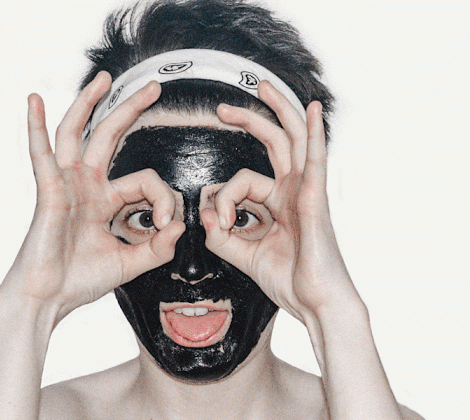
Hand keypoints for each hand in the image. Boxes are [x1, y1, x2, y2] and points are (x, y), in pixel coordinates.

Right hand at [0, 72, 184, 321]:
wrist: (50, 299)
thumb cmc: (80, 280)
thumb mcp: (130, 262)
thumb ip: (158, 247)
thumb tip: (178, 226)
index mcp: (106, 200)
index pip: (145, 180)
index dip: (163, 198)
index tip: (166, 223)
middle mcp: (87, 186)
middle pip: (110, 135)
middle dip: (131, 108)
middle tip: (153, 88)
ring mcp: (67, 184)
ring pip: (77, 132)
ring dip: (89, 103)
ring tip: (104, 79)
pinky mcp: (49, 191)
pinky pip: (41, 154)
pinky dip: (36, 127)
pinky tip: (34, 101)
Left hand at [201, 81, 360, 321]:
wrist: (316, 304)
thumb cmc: (290, 282)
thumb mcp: (246, 256)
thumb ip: (223, 237)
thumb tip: (205, 217)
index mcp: (280, 202)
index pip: (243, 179)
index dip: (222, 196)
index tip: (215, 221)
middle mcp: (295, 191)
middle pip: (274, 142)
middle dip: (250, 120)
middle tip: (222, 108)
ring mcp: (307, 192)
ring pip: (292, 140)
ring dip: (278, 110)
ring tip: (261, 85)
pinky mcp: (316, 200)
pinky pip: (315, 160)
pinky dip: (314, 134)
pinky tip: (311, 110)